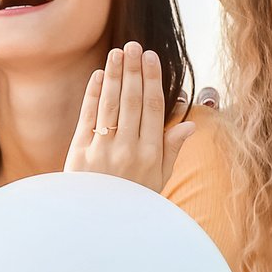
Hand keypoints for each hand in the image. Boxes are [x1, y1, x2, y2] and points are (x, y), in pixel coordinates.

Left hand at [63, 43, 194, 189]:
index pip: (153, 108)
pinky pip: (88, 116)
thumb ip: (172, 150)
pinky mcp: (80, 152)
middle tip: (134, 46)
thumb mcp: (158, 180)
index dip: (152, 80)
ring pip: (111, 104)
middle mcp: (128, 149)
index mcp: (151, 154)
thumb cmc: (133, 201)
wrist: (98, 225)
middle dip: (133, 70)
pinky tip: (99, 75)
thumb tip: (191, 123)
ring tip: (117, 52)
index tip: (151, 58)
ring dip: (114, 75)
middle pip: (132, 100)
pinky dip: (93, 94)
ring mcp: (103, 150)